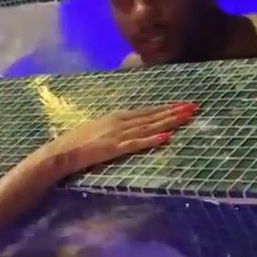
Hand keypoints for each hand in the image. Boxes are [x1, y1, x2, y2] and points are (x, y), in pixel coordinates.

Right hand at [46, 101, 197, 179]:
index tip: (182, 104)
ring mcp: (118, 134)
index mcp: (117, 116)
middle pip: (152, 116)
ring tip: (186, 116)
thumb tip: (131, 125)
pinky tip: (166, 137)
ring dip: (169, 121)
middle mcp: (120, 121)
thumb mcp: (100, 128)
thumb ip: (116, 126)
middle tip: (194, 106)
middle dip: (174, 111)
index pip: (147, 111)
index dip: (166, 107)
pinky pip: (137, 144)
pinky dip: (152, 139)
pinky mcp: (114, 148)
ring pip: (149, 126)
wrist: (62, 152)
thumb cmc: (78, 142)